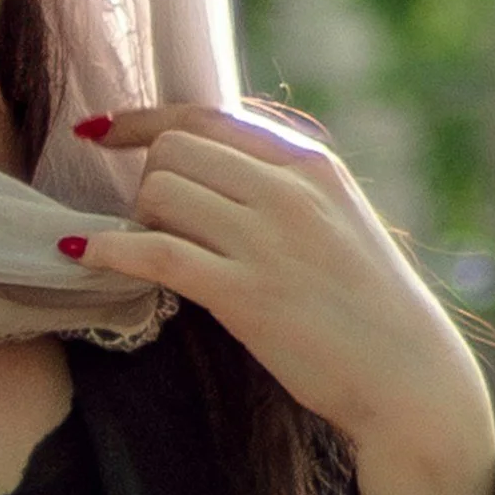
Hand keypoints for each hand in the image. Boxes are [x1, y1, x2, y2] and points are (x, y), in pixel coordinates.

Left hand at [68, 105, 494, 494]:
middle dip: (145, 181)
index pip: (207, 115)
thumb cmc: (367, 307)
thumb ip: (281, 187)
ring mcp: (268, 241)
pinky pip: (156, 254)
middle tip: (152, 225)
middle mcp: (289, 191)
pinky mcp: (246, 295)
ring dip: (135, 220)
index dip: (142, 120)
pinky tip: (84, 255)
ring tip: (148, 252)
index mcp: (312, 165)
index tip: (100, 130)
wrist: (410, 379)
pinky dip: (110, 251)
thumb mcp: (338, 220)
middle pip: (173, 150)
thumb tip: (204, 167)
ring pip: (158, 192)